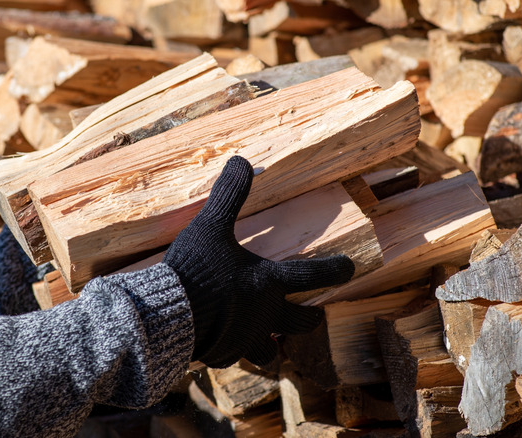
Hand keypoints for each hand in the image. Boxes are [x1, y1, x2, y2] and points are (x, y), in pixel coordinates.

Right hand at [163, 156, 354, 367]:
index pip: (311, 274)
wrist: (171, 315)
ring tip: (269, 340)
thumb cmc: (196, 269)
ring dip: (272, 344)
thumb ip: (229, 195)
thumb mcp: (211, 226)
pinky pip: (233, 357)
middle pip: (301, 324)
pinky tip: (222, 343)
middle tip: (314, 316)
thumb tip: (241, 161)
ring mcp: (245, 339)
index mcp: (268, 282)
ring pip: (271, 351)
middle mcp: (264, 314)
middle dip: (310, 319)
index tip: (351, 267)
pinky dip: (231, 350)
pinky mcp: (223, 354)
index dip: (335, 270)